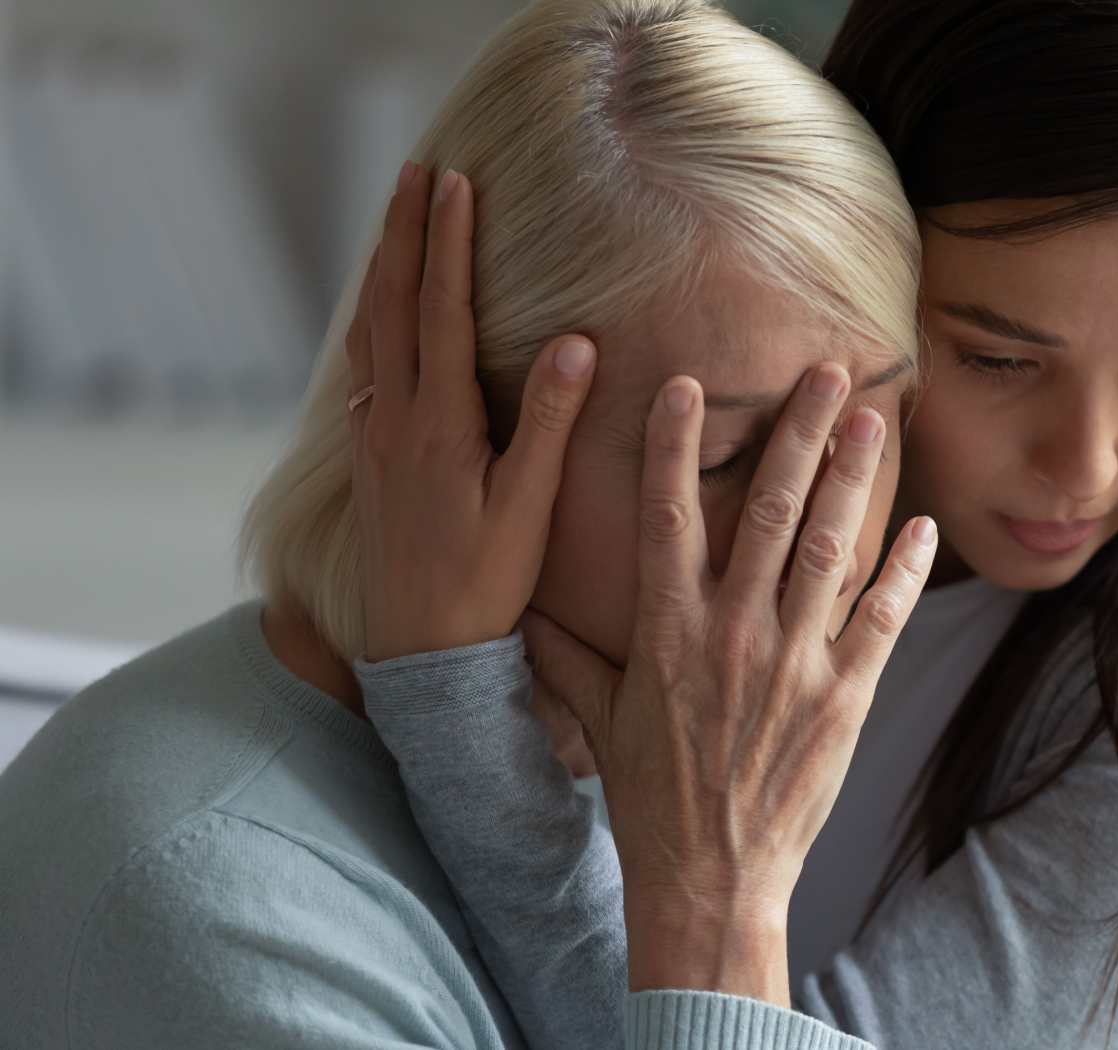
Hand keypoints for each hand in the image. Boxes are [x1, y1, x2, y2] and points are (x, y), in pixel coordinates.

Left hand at [346, 162, 596, 661]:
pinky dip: (373, 315)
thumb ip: (549, 423)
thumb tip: (576, 343)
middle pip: (392, 304)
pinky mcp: (369, 455)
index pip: (440, 312)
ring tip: (395, 220)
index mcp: (436, 426)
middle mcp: (393, 420)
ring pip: (371, 330)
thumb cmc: (481, 586)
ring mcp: (374, 436)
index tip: (456, 184)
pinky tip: (381, 310)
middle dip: (404, 233)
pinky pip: (364, 363)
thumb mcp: (527, 508)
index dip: (449, 245)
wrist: (416, 648)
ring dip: (384, 268)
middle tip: (416, 172)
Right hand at [523, 364, 936, 1005]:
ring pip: (828, 549)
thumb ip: (565, 656)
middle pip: (767, 511)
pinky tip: (920, 525)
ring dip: (854, 480)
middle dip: (798, 434)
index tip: (687, 384)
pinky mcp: (844, 698)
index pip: (665, 514)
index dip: (674, 443)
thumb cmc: (651, 798)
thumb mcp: (597, 721)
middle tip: (827, 373)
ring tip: (875, 421)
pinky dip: (903, 569)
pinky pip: (880, 619)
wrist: (709, 879)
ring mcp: (792, 663)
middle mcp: (730, 633)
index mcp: (665, 630)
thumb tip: (521, 615)